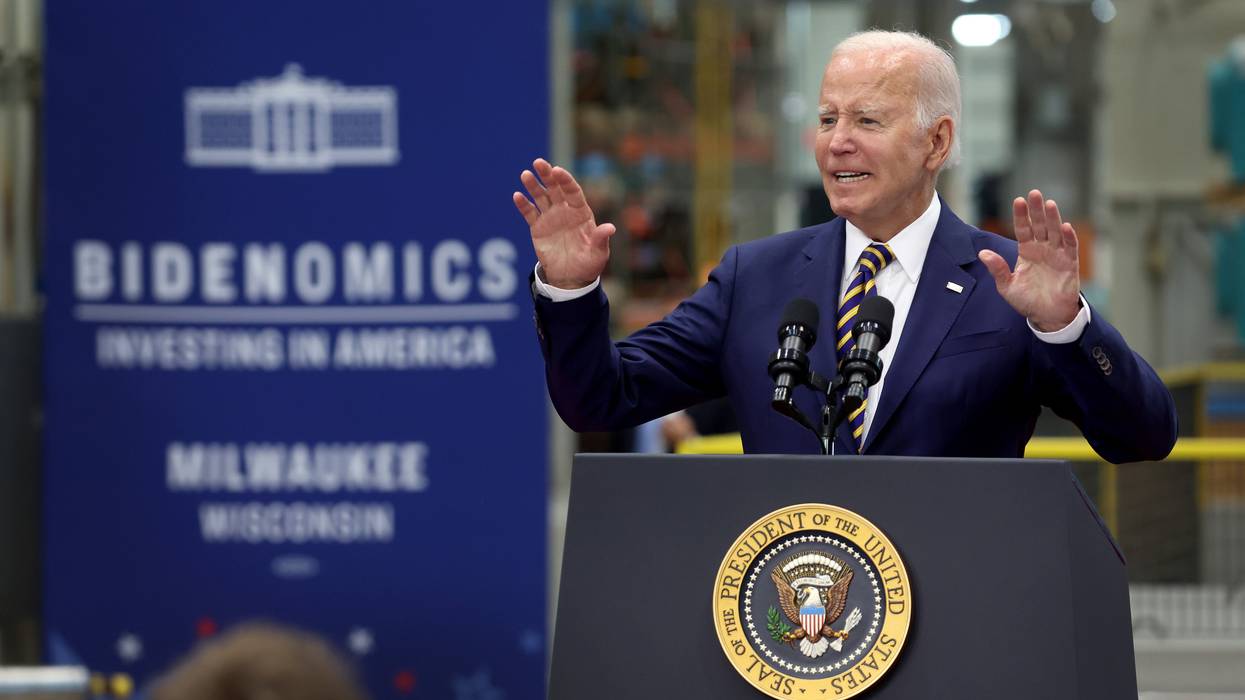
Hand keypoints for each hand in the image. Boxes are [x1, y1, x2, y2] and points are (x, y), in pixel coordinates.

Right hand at [512, 158, 615, 288]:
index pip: (573, 191)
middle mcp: (565, 211)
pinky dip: (523, 205)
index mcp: (581, 213)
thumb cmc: (589, 264)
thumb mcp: (598, 253)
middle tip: (538, 162)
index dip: (565, 180)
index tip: (557, 171)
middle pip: (555, 188)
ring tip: (525, 175)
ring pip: (541, 197)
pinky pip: (530, 213)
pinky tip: (517, 196)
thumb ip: (600, 239)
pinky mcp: (538, 228)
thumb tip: (610, 228)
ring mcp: (550, 218)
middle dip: (547, 175)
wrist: (571, 278)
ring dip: (533, 185)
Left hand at [978, 189, 1080, 331]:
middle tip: (1034, 193)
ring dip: (1053, 218)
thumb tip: (983, 253)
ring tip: (1049, 203)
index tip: (1018, 200)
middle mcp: (1042, 249)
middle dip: (1037, 210)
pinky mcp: (1070, 264)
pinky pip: (1070, 248)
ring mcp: (1057, 255)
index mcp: (1026, 251)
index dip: (1021, 215)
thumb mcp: (1007, 286)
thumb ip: (997, 269)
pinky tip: (1065, 226)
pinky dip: (1068, 237)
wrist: (1046, 316)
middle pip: (1040, 225)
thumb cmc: (1027, 301)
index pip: (1023, 229)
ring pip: (1055, 232)